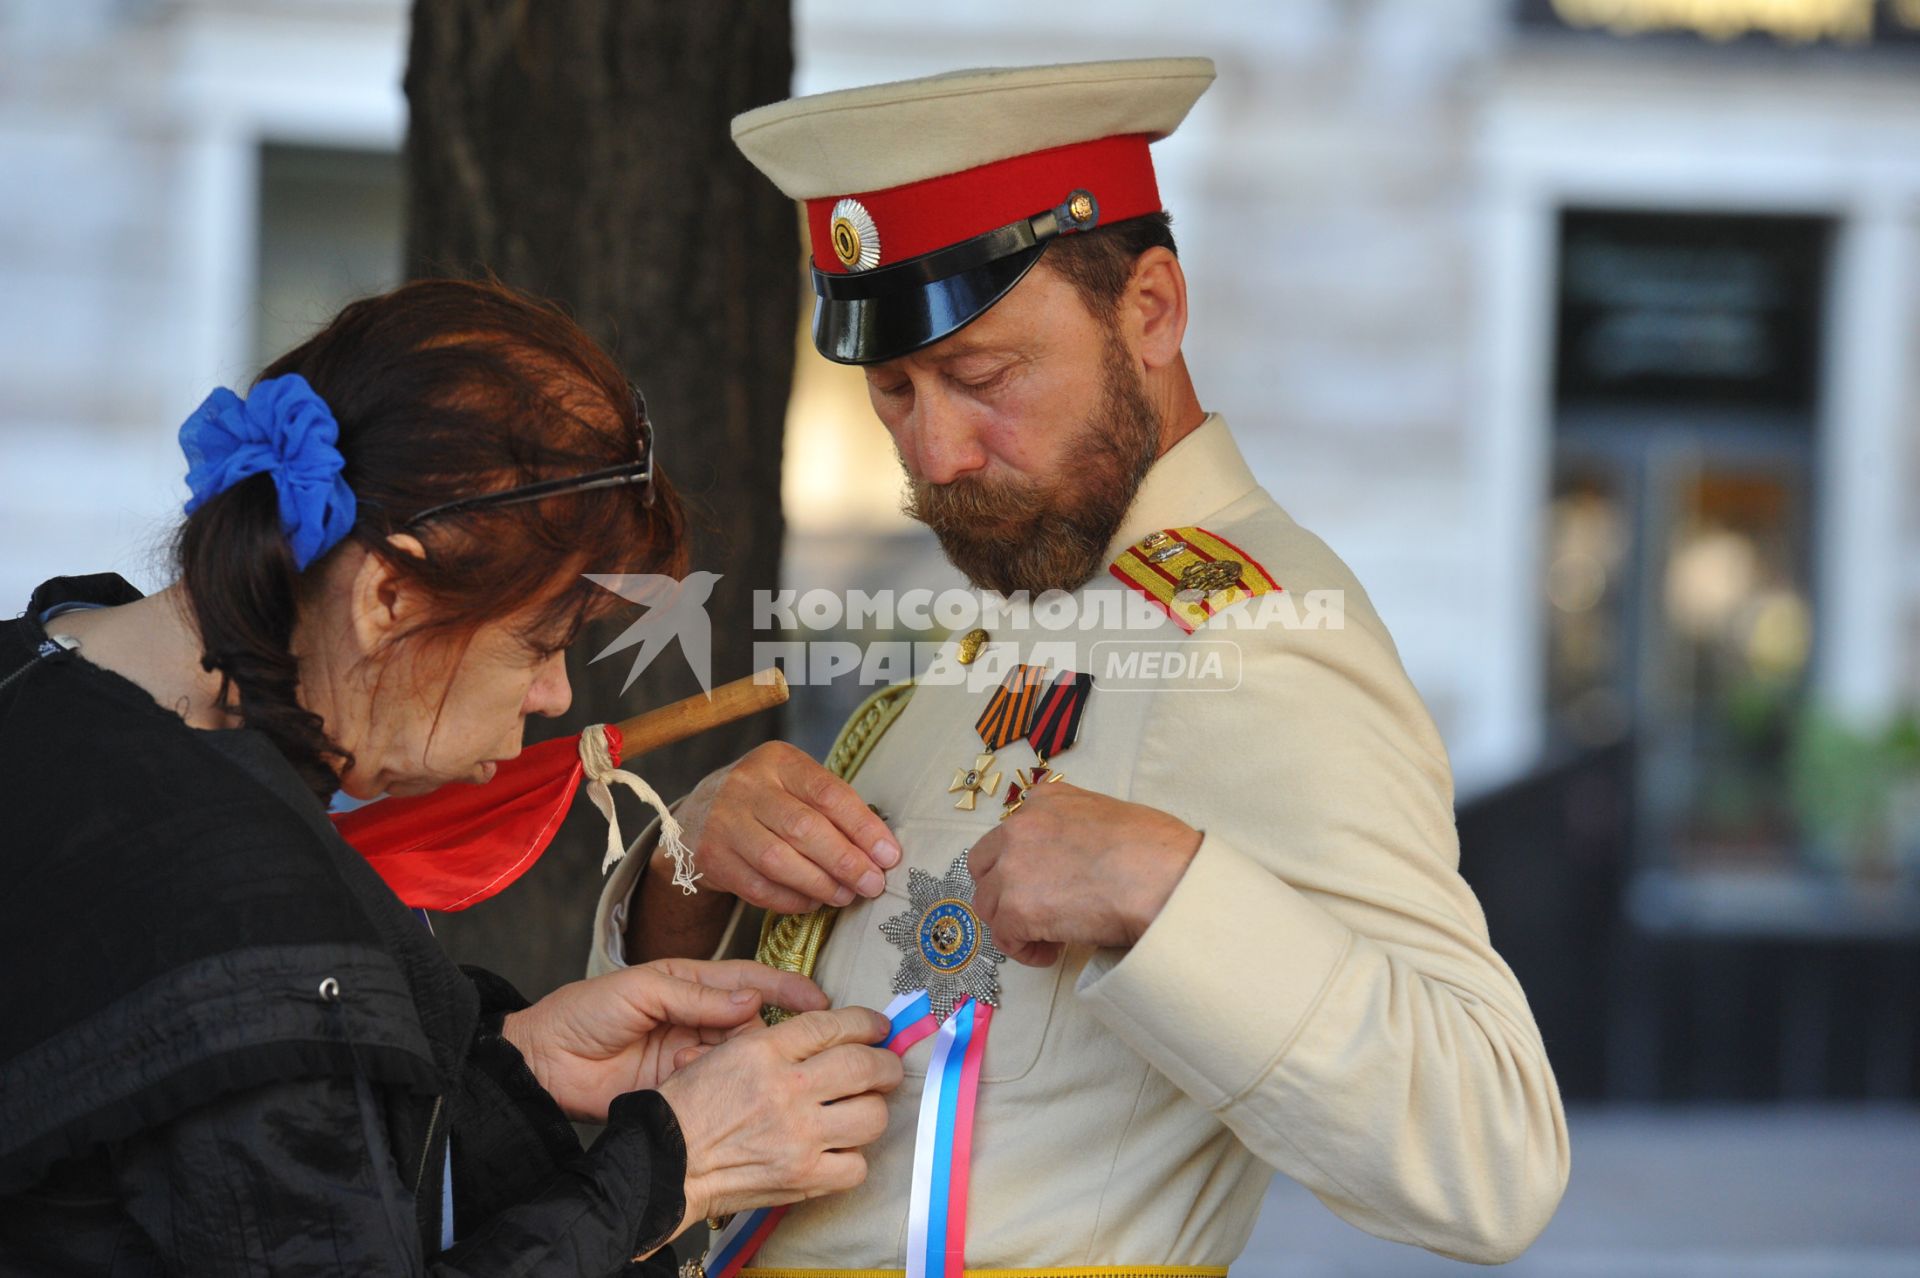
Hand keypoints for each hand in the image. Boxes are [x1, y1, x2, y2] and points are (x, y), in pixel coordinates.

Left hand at [501, 960, 828, 1120]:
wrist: (543, 1065)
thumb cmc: (583, 1013)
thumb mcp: (640, 990)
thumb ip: (695, 995)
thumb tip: (751, 1000)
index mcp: (691, 984)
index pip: (751, 981)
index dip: (788, 989)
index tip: (821, 1001)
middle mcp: (699, 1019)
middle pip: (755, 1022)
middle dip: (777, 1030)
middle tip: (801, 1042)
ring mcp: (693, 1056)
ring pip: (742, 1057)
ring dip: (749, 1061)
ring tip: (748, 1065)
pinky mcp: (683, 1089)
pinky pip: (719, 1086)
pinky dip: (725, 1086)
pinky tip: (720, 1086)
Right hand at [658, 1005, 902, 1229]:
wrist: (664, 1163)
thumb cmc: (686, 1108)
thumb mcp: (722, 1053)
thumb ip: (773, 1041)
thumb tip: (825, 1034)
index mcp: (763, 1051)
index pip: (833, 1025)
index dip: (866, 1023)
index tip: (878, 1027)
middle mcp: (787, 1089)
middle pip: (865, 1066)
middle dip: (886, 1065)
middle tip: (887, 1068)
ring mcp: (799, 1137)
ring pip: (871, 1116)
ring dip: (873, 1111)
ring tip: (863, 1109)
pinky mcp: (803, 1178)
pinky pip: (856, 1166)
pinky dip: (853, 1159)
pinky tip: (840, 1151)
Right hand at [671, 741, 901, 912]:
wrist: (697, 816)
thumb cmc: (766, 801)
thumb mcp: (794, 785)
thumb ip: (833, 808)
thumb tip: (881, 850)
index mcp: (778, 760)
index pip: (827, 793)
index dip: (863, 827)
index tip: (889, 855)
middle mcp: (747, 786)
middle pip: (804, 828)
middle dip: (845, 861)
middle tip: (873, 883)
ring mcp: (724, 822)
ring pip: (779, 861)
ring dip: (821, 884)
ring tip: (847, 896)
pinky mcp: (712, 858)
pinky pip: (759, 888)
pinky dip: (792, 900)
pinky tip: (814, 902)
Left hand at [969, 780, 1201, 965]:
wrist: (1164, 878)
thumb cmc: (1157, 851)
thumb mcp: (1107, 816)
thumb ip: (1074, 832)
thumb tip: (1074, 865)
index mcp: (1045, 800)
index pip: (1010, 834)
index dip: (1022, 865)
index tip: (1044, 885)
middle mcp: (1020, 827)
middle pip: (985, 867)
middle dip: (1003, 892)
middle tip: (1033, 914)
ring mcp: (1013, 867)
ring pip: (989, 904)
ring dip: (1013, 924)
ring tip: (1050, 939)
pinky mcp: (1016, 908)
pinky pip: (1005, 938)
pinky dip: (1024, 950)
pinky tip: (1052, 953)